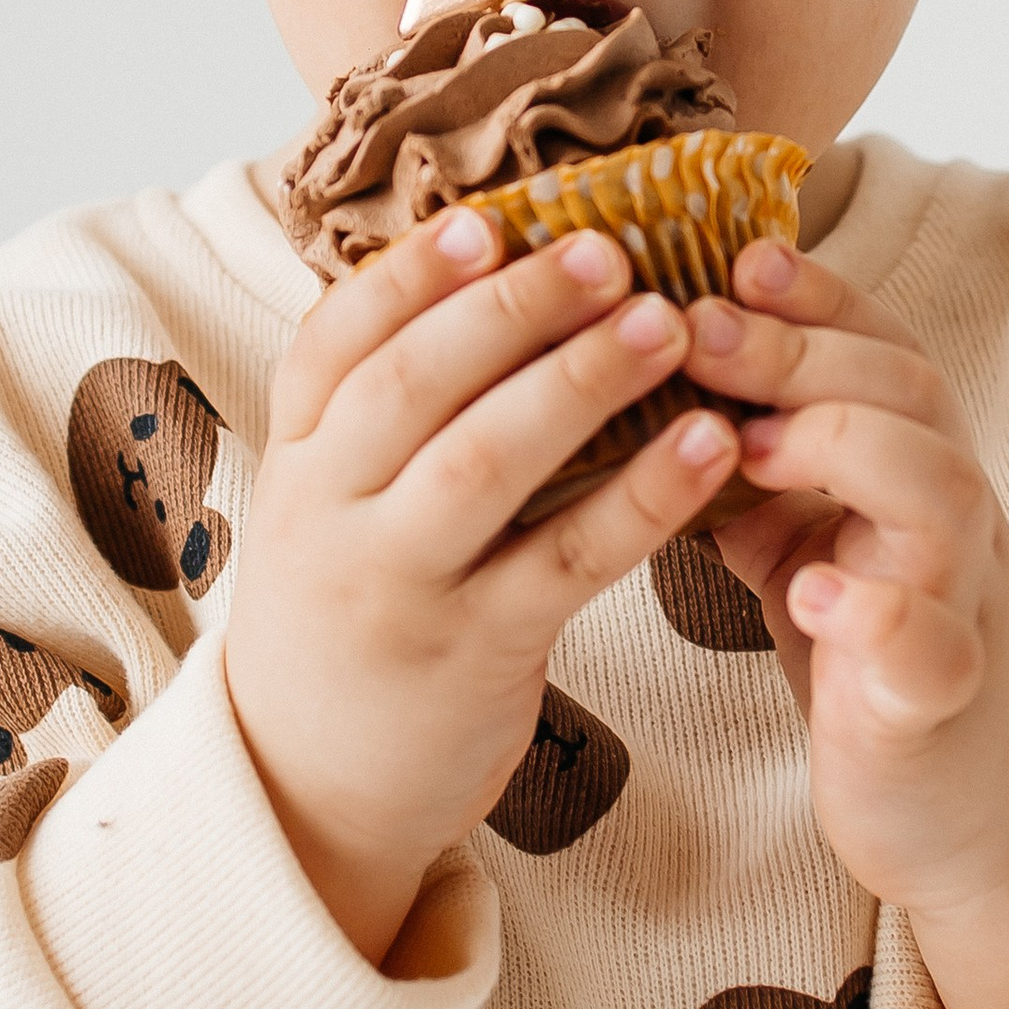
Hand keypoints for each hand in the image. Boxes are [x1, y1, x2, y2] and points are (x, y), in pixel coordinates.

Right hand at [227, 211, 740, 962]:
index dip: (407, 278)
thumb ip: (382, 413)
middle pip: (411, 388)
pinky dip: (642, 498)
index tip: (485, 219)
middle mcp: (330, 516)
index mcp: (298, 462)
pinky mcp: (475, 655)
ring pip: (483, 467)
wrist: (310, 788)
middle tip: (608, 250)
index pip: (332, 345)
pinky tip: (710, 446)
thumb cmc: (352, 613)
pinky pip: (566, 562)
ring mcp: (398, 588)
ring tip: (668, 324)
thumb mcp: (329, 507)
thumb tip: (485, 273)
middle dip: (510, 309)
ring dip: (579, 385)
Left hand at [682, 239, 1008, 1008]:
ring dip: (842, 447)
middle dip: (801, 349)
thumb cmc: (863, 638)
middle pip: (907, 389)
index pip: (874, 339)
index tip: (733, 253)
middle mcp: (947, 510)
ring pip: (941, 489)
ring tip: (746, 446)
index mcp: (906, 456)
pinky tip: (820, 595)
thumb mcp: (800, 522)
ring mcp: (956, 598)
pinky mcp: (939, 698)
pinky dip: (882, 615)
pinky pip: (933, 648)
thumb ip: (749, 446)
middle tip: (697, 327)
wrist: (961, 793)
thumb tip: (640, 356)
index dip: (811, 291)